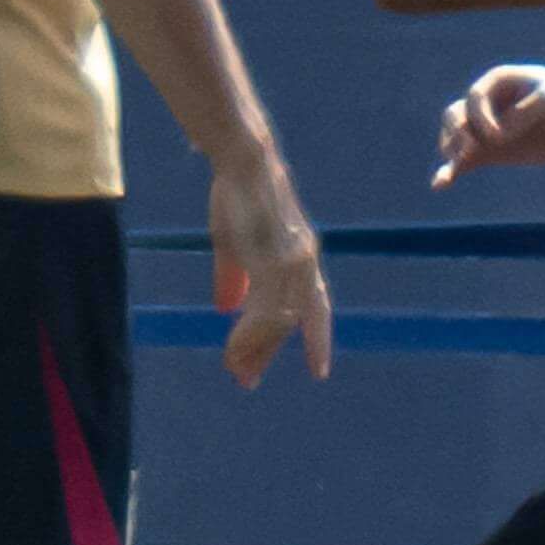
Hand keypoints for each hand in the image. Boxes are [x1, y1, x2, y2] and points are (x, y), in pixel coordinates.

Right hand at [207, 156, 332, 387]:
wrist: (243, 164)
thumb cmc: (238, 197)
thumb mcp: (234, 244)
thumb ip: (235, 278)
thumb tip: (225, 309)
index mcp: (301, 257)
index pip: (315, 306)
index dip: (317, 338)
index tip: (318, 370)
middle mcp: (305, 264)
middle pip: (292, 322)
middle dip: (269, 352)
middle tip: (247, 380)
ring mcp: (293, 264)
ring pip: (279, 324)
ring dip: (255, 350)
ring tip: (236, 370)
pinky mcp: (275, 263)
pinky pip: (264, 314)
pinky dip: (248, 337)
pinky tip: (233, 350)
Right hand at [431, 64, 544, 187]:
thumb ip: (524, 114)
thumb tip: (498, 137)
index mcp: (497, 82)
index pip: (474, 98)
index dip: (480, 118)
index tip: (499, 136)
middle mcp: (487, 105)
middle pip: (455, 116)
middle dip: (457, 134)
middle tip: (469, 151)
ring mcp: (488, 129)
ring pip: (455, 138)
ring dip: (452, 151)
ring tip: (460, 164)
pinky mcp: (492, 152)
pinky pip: (464, 161)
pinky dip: (451, 171)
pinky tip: (439, 185)